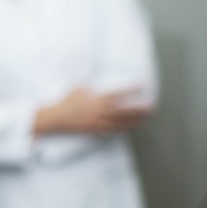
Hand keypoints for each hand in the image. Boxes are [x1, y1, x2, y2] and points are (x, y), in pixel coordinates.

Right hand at [35, 87, 152, 135]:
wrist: (56, 118)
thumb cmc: (66, 100)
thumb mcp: (79, 86)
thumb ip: (92, 83)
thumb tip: (100, 77)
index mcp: (96, 98)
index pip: (117, 93)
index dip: (130, 89)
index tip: (141, 86)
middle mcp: (99, 111)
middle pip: (123, 111)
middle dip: (138, 109)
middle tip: (150, 107)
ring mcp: (97, 122)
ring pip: (120, 122)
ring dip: (134, 121)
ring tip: (145, 118)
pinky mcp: (94, 130)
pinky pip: (112, 130)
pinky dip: (122, 129)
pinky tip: (130, 127)